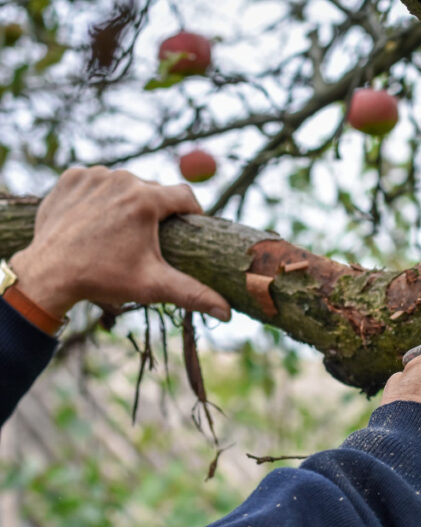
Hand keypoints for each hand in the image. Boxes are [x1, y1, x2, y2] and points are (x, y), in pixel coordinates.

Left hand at [9, 166, 229, 320]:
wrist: (48, 273)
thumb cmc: (103, 279)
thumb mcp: (153, 286)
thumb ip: (194, 294)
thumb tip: (228, 313)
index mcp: (145, 200)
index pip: (185, 196)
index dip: (192, 212)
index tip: (190, 227)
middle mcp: (121, 180)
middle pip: (153, 190)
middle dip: (156, 211)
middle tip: (148, 239)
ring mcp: (93, 176)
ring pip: (125, 184)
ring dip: (128, 201)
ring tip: (121, 229)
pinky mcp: (71, 178)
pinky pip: (97, 181)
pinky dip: (100, 195)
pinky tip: (96, 218)